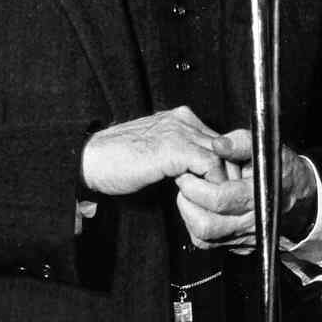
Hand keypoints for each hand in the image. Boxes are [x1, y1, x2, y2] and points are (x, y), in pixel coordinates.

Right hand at [80, 107, 225, 196]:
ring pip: (224, 155)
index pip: (220, 139)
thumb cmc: (117, 161)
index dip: (226, 165)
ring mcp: (179, 132)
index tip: (225, 187)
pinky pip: (210, 166)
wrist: (90, 160)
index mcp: (179, 119)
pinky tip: (200, 197)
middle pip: (227, 146)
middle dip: (231, 174)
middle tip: (227, 199)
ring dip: (223, 182)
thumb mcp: (157, 154)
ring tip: (216, 202)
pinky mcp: (174, 148)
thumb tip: (205, 175)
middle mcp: (182, 120)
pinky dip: (211, 185)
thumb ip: (181, 157)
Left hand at [173, 130, 317, 251]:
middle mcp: (251, 223)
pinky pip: (205, 241)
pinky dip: (195, 223)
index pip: (218, 200)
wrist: (300, 200)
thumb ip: (241, 143)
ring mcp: (243, 238)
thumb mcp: (267, 148)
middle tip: (184, 179)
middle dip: (187, 199)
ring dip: (189, 212)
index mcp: (258, 197)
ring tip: (190, 191)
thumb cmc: (282, 171)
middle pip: (206, 224)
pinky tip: (199, 205)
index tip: (186, 169)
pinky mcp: (235, 245)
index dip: (196, 184)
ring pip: (203, 236)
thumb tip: (218, 144)